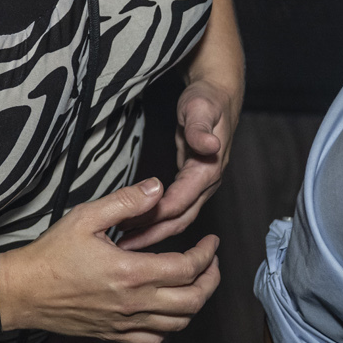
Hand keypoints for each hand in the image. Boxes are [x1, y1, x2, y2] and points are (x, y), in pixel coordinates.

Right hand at [2, 178, 220, 342]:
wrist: (24, 291)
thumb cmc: (51, 254)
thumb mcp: (86, 216)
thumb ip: (125, 202)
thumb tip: (157, 188)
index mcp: (131, 272)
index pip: (187, 269)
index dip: (206, 255)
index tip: (212, 243)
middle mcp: (134, 302)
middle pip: (192, 301)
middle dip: (210, 280)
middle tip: (211, 263)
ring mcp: (125, 322)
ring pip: (178, 323)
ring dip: (194, 303)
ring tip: (195, 283)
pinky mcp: (114, 333)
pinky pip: (153, 340)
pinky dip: (168, 327)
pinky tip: (164, 310)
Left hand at [116, 78, 238, 249]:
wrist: (217, 96)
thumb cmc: (207, 101)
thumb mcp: (201, 108)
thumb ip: (201, 128)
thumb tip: (210, 144)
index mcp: (208, 170)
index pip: (182, 200)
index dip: (158, 214)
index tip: (133, 225)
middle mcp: (207, 183)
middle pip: (180, 217)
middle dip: (153, 234)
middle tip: (124, 246)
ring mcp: (200, 185)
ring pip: (178, 217)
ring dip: (154, 232)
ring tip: (126, 242)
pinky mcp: (192, 183)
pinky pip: (176, 208)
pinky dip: (157, 220)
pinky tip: (138, 224)